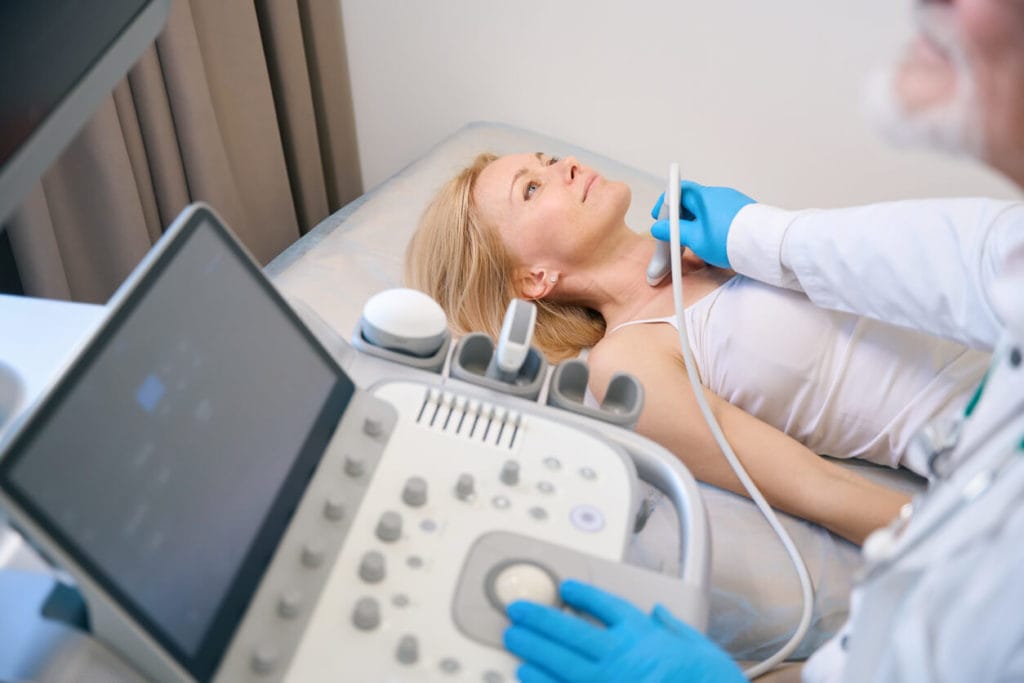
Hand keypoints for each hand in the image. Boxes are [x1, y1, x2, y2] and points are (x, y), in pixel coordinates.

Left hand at [504, 579, 744, 682]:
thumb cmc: (710, 681)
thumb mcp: (699, 646)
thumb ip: (673, 628)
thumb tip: (658, 613)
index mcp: (643, 635)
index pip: (605, 606)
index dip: (581, 595)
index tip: (565, 588)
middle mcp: (620, 656)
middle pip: (570, 632)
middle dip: (539, 618)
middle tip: (517, 610)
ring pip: (559, 661)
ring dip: (532, 648)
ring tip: (513, 637)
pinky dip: (541, 682)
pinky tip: (525, 673)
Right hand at [650, 181, 754, 268]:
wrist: (766, 246)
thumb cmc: (729, 241)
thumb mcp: (695, 239)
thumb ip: (674, 232)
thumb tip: (658, 227)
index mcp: (704, 196)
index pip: (678, 190)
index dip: (666, 202)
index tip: (659, 216)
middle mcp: (718, 194)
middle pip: (692, 200)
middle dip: (680, 216)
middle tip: (674, 233)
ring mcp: (732, 202)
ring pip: (706, 209)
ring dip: (695, 222)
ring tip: (693, 241)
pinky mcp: (742, 211)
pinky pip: (719, 215)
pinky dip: (710, 225)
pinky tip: (712, 241)